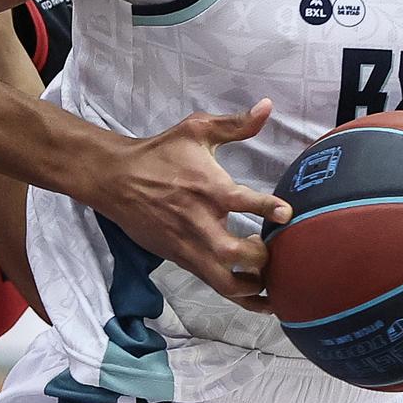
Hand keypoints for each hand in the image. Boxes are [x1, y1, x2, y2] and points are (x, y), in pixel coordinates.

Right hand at [88, 100, 291, 313]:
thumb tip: (268, 106)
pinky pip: (214, 284)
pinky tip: (257, 295)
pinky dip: (238, 294)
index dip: (270, 210)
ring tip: (270, 281)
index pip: (245, 203)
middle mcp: (201, 222)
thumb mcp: (196, 130)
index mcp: (209, 188)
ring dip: (253, 286)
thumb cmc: (160, 153)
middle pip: (238, 254)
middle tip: (275, 249)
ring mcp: (190, 246)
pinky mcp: (181, 259)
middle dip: (263, 257)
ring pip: (226, 282)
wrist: (116, 179)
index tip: (286, 214)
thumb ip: (236, 124)